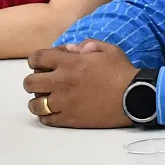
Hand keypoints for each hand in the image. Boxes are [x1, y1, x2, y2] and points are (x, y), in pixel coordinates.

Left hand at [21, 39, 137, 127]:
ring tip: (46, 100)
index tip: (41, 63)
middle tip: (43, 82)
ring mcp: (63, 103)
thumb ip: (87, 45)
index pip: (37, 58)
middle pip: (30, 83)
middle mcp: (61, 82)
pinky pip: (46, 119)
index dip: (36, 59)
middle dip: (34, 80)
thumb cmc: (122, 72)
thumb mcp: (108, 50)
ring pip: (35, 104)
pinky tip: (54, 112)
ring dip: (38, 100)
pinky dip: (46, 115)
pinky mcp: (69, 119)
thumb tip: (70, 49)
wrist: (135, 97)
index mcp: (69, 63)